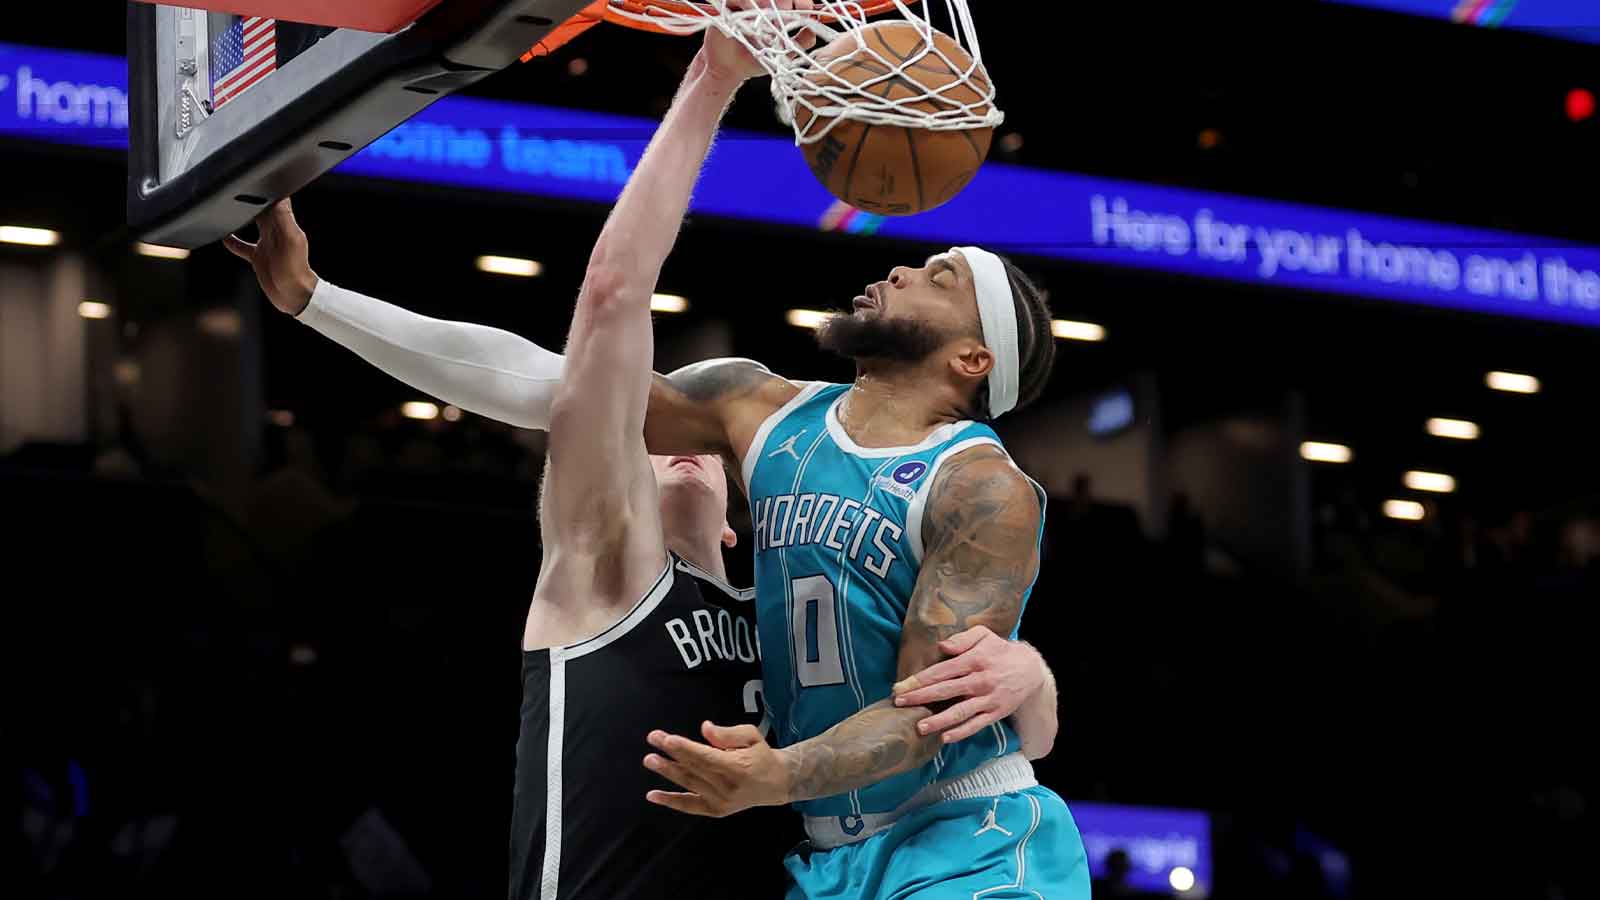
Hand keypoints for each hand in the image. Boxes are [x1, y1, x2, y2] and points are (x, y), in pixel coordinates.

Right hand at [223, 198, 318, 316]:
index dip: (264, 188)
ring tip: (225, 206)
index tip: (253, 176)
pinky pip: (242, 246)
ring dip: (239, 216)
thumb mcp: (291, 240)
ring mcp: (266, 244)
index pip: (273, 200)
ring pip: (250, 224)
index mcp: (283, 223)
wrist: (295, 295)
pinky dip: (233, 241)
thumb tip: (280, 195)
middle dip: (249, 198)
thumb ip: (284, 217)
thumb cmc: (295, 270)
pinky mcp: (258, 257)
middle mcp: (274, 231)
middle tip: (234, 187)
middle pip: (260, 208)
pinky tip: (223, 237)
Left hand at [643, 721, 790, 816]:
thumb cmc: (762, 756)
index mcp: (737, 767)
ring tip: (650, 760)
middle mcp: (727, 787)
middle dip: (671, 754)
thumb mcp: (752, 736)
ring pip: (688, 784)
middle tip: (653, 739)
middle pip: (693, 768)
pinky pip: (689, 805)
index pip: (705, 757)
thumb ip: (728, 733)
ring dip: (667, 771)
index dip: (684, 748)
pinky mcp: (715, 810)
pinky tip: (653, 795)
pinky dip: (670, 801)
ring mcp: (720, 801)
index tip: (667, 739)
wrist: (777, 783)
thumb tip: (704, 729)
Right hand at [699, 0, 815, 84]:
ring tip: (769, 18)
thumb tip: (813, 29)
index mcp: (778, 9)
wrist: (729, 68)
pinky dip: (748, 2)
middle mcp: (763, 2)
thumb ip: (801, 41)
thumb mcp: (783, 54)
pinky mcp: (729, 3)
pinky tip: (754, 13)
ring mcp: (747, 2)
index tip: (805, 9)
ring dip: (768, 2)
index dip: (802, 1)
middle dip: (786, 1)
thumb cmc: (754, 59)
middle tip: (786, 14)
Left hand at [892, 626, 1046, 743]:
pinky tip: (945, 738)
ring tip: (920, 727)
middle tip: (899, 703)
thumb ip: (962, 638)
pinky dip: (961, 732)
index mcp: (974, 660)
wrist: (1032, 669)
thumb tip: (942, 646)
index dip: (919, 680)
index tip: (900, 687)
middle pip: (945, 691)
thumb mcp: (984, 635)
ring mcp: (988, 698)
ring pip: (960, 712)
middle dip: (920, 698)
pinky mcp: (996, 712)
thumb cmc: (1000, 650)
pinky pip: (976, 725)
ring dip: (939, 721)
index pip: (941, 671)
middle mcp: (980, 680)